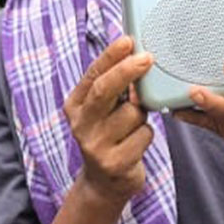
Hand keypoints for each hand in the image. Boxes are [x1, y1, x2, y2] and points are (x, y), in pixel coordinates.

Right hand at [63, 37, 154, 205]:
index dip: (110, 56)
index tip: (128, 40)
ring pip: (133, 113)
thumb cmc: (110, 136)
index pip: (92, 76)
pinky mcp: (114, 162)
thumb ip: (114, 89)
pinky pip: (144, 134)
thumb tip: (136, 57)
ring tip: (134, 125)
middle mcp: (81, 125)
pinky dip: (147, 134)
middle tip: (148, 58)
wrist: (104, 183)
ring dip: (143, 114)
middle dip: (128, 71)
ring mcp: (95, 145)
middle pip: (106, 90)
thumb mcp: (104, 111)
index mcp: (75, 106)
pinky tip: (136, 143)